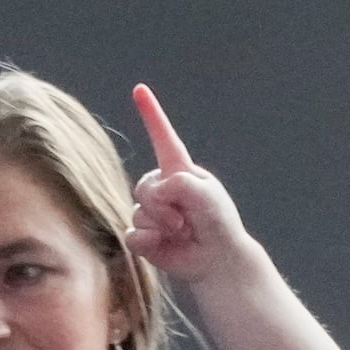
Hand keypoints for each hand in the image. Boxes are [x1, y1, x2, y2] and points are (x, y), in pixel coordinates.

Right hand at [126, 86, 259, 288]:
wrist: (217, 260)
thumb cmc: (217, 222)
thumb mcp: (205, 196)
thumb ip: (179, 185)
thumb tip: (154, 194)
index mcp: (178, 170)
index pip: (163, 137)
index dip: (152, 113)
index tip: (140, 89)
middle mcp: (162, 187)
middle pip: (144, 186)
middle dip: (164, 205)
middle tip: (185, 220)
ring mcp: (150, 212)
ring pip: (138, 211)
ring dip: (162, 225)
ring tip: (182, 233)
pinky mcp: (143, 236)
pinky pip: (132, 235)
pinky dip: (148, 242)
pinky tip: (163, 246)